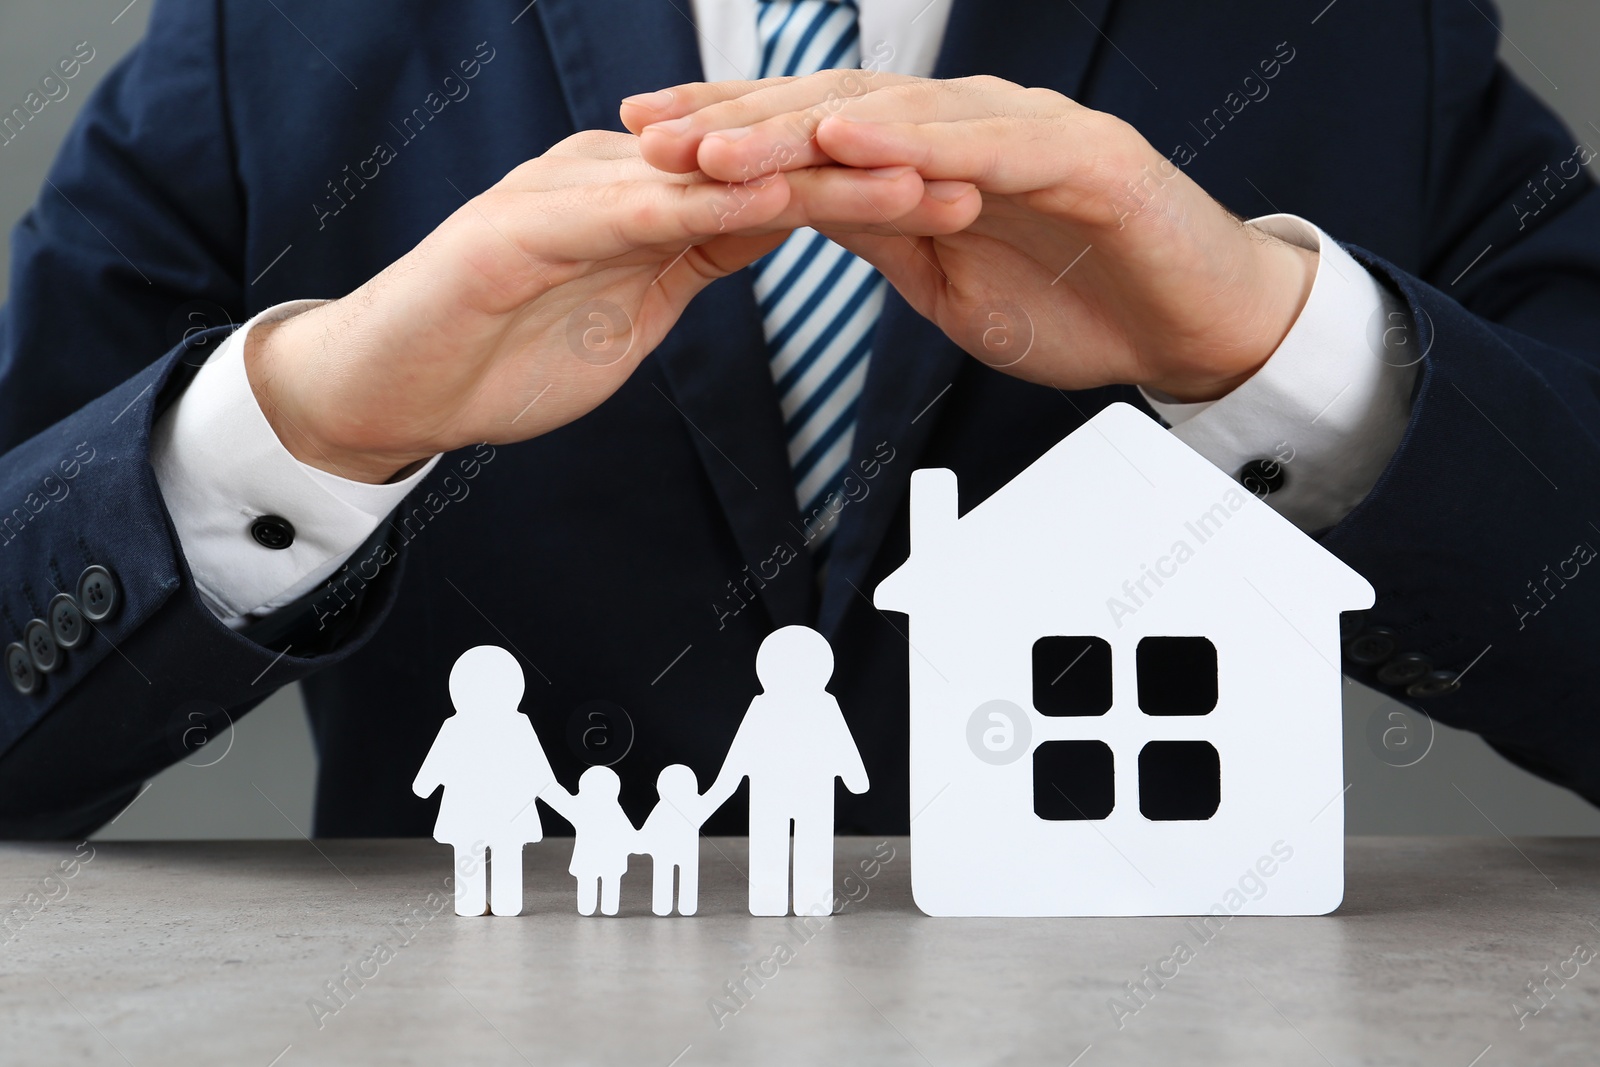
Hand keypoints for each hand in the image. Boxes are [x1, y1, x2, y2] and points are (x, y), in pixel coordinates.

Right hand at [246, 130, 975, 482]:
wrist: (388, 384)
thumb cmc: (501, 349)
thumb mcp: (634, 302)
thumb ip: (699, 252)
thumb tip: (776, 218)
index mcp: (644, 194)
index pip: (773, 179)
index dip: (866, 184)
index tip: (956, 198)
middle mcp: (614, 173)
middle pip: (759, 160)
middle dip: (866, 165)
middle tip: (968, 172)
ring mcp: (567, 190)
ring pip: (710, 171)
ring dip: (808, 170)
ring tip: (901, 174)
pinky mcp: (522, 224)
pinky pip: (628, 209)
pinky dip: (700, 202)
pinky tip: (767, 198)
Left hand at [626, 73, 1316, 402]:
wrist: (1193, 326)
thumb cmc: (1079, 301)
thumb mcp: (944, 277)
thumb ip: (876, 230)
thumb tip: (791, 207)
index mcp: (932, 154)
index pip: (812, 129)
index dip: (727, 132)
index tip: (643, 143)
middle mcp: (968, 124)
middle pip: (833, 105)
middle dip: (734, 120)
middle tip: (649, 132)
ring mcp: (1024, 130)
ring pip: (894, 115)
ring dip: (798, 126)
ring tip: (718, 142)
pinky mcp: (1080, 155)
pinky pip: (983, 145)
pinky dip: (912, 140)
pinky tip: (846, 137)